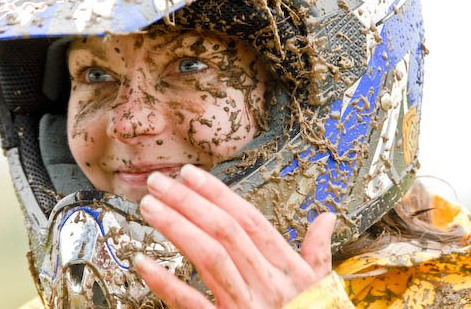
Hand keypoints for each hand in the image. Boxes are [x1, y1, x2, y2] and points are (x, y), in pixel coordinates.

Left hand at [133, 164, 335, 308]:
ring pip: (209, 258)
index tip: (190, 174)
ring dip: (176, 227)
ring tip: (149, 206)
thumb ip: (319, 250)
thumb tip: (327, 217)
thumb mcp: (320, 286)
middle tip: (158, 181)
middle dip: (189, 202)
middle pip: (224, 232)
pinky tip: (143, 262)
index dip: (218, 194)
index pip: (248, 220)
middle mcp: (265, 282)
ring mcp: (244, 305)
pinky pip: (192, 303)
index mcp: (286, 267)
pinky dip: (166, 282)